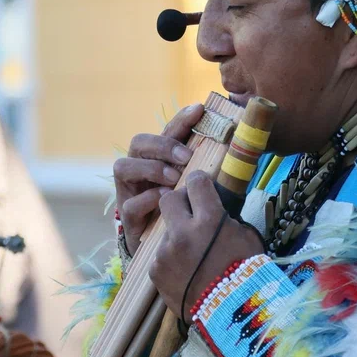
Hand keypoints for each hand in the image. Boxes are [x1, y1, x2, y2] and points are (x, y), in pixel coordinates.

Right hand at [114, 103, 203, 253]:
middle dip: (163, 145)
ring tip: (175, 178)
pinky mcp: (127, 216)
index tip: (199, 110)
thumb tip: (233, 145)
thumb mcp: (197, 183)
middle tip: (187, 157)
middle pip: (138, 142)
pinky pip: (131, 203)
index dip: (180, 119)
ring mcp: (129, 191)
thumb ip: (206, 166)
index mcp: (158, 157)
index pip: (166, 131)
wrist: (168, 247)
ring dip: (152, 168)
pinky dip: (149, 198)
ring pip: (123, 166)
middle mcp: (138, 169)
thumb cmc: (186, 209)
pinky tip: (165, 198)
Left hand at [150, 171, 263, 317]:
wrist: (232, 315)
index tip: (201, 188)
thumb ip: (225, 218)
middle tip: (190, 215)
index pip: (196, 182)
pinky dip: (171, 260)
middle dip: (178, 203)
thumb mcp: (246, 237)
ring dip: (176, 237)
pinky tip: (186, 272)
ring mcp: (165, 253)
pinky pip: (160, 255)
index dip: (199, 183)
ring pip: (165, 231)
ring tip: (193, 256)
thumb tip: (214, 207)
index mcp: (209, 220)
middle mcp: (182, 232)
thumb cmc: (247, 274)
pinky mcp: (154, 271)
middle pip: (167, 199)